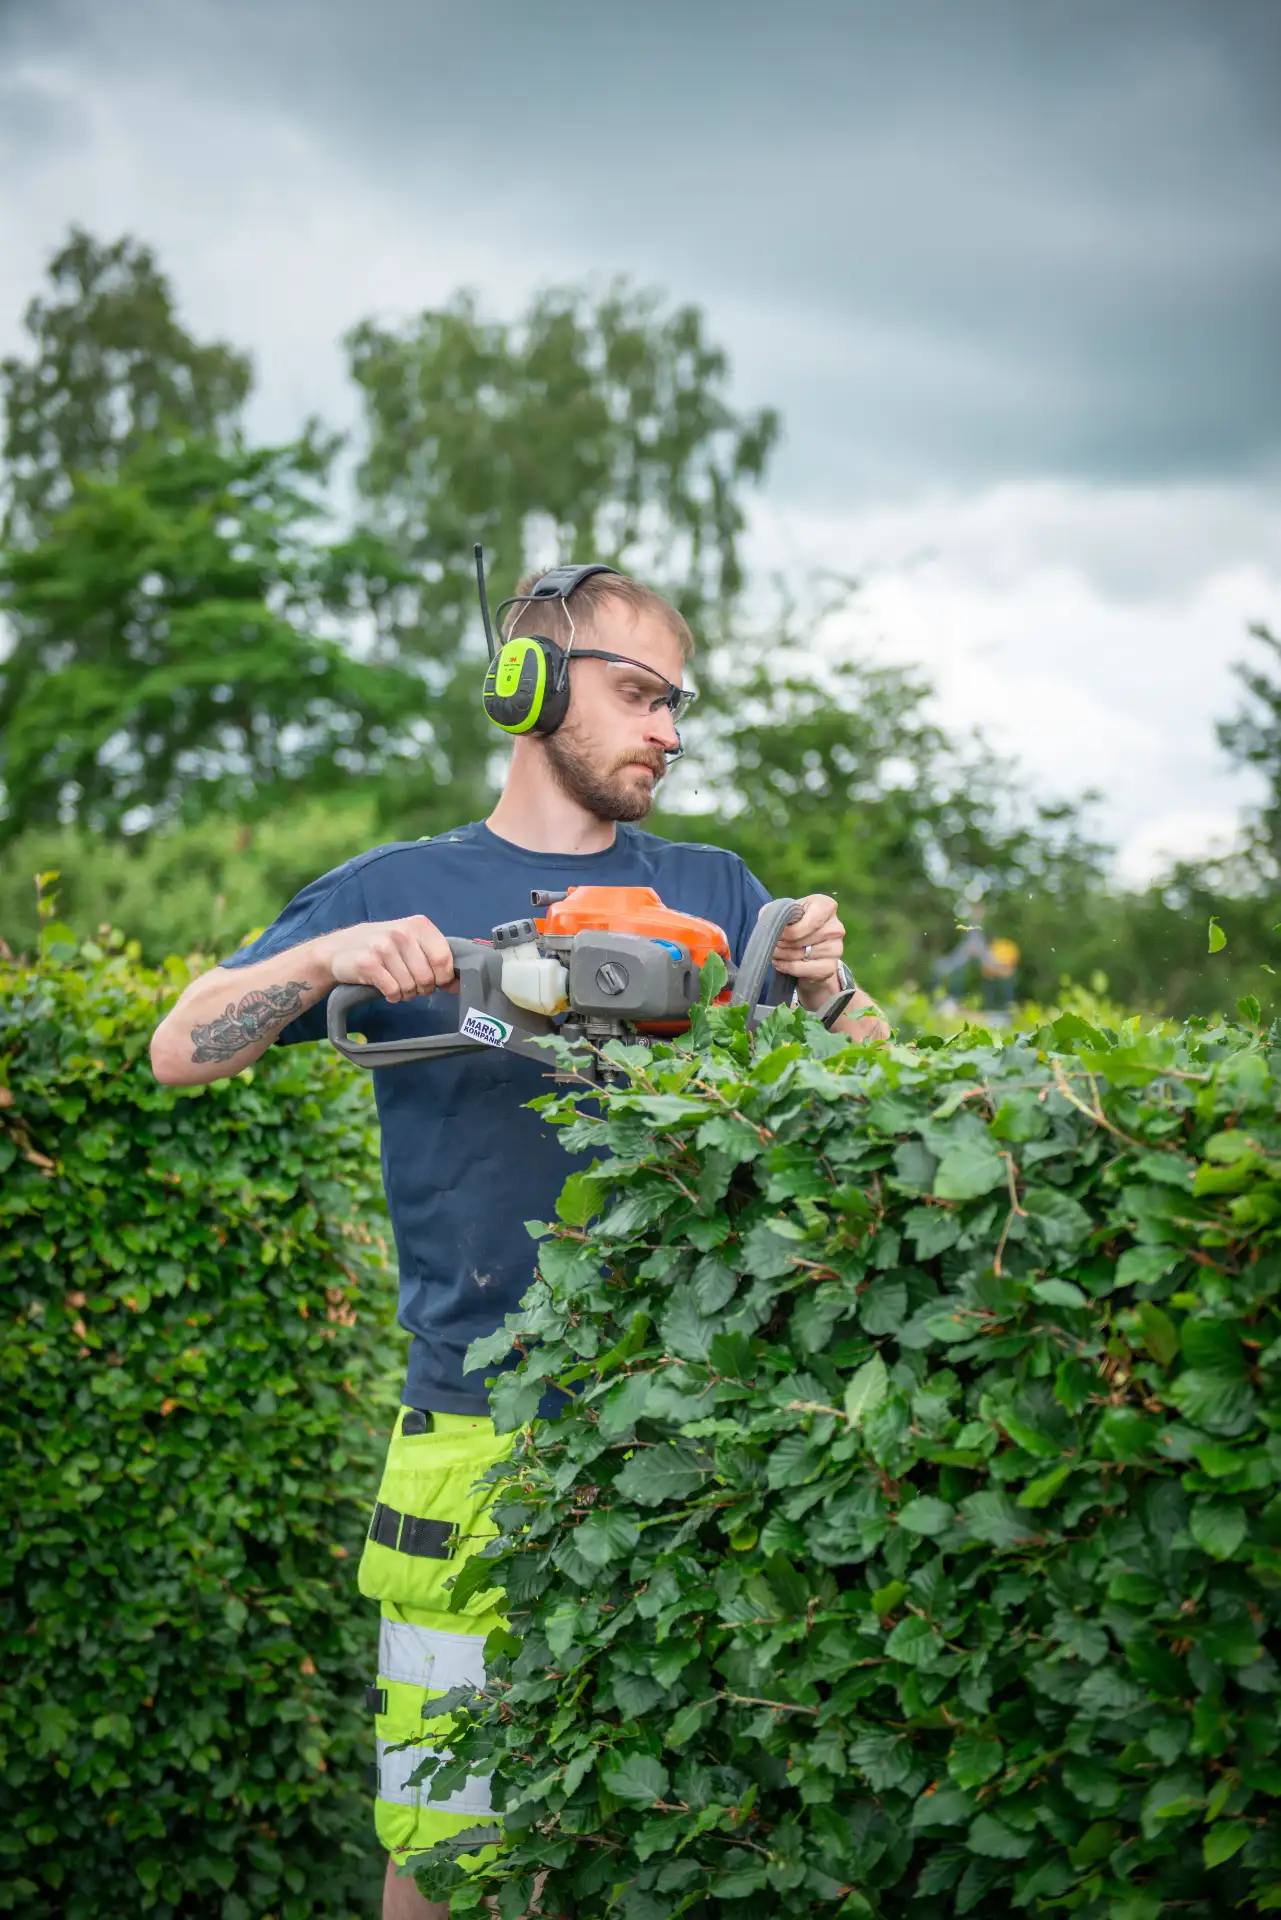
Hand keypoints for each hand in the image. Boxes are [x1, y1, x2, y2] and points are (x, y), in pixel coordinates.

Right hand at [318, 916, 457, 1002]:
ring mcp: (384, 947)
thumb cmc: (382, 946)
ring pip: (411, 987)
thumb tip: (458, 983)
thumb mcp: (411, 943)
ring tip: (396, 983)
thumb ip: (435, 958)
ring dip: (406, 993)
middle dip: (422, 988)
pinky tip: (386, 987)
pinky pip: (393, 991)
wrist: (339, 949)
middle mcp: (402, 933)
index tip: (436, 981)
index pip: (444, 958)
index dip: (443, 977)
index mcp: (418, 925)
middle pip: (428, 977)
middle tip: (411, 983)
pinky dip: (392, 995)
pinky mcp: (369, 964)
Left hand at [766, 893, 845, 1011]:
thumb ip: (774, 911)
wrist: (807, 952)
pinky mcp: (830, 968)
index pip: (809, 920)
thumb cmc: (795, 926)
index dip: (788, 929)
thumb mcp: (784, 912)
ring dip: (781, 955)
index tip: (778, 932)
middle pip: (798, 938)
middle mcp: (836, 927)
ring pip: (798, 954)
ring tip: (776, 952)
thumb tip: (767, 920)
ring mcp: (836, 949)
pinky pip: (801, 969)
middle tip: (773, 943)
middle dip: (780, 942)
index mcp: (826, 906)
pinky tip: (780, 963)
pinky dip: (786, 967)